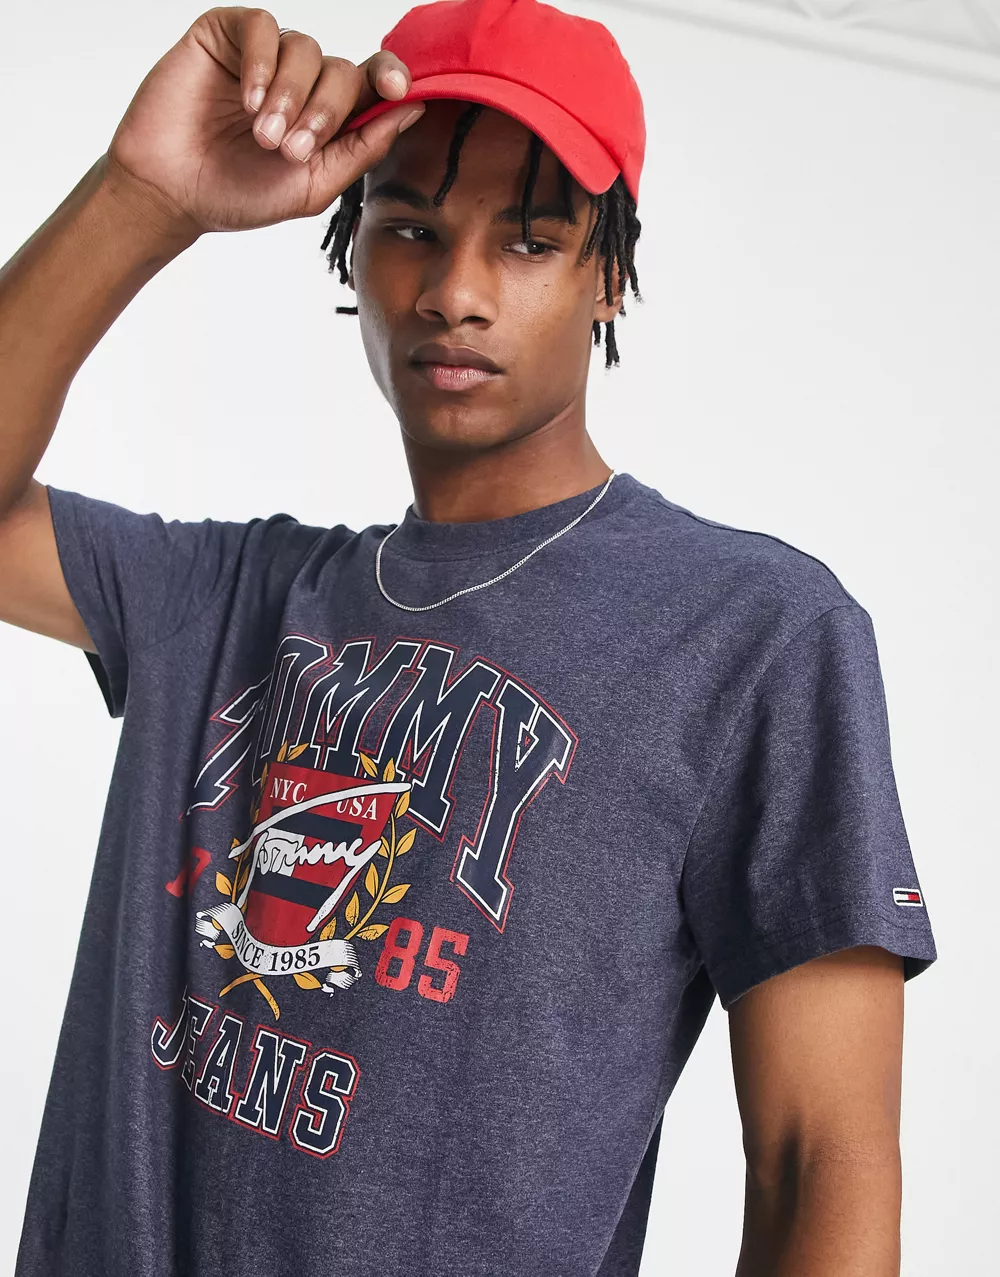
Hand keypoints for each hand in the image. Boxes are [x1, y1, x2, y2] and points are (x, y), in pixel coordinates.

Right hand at [104, 6, 423, 236]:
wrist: (173, 193)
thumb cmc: (239, 194)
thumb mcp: (313, 185)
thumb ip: (363, 149)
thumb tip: (412, 111)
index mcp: (329, 116)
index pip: (373, 82)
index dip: (390, 77)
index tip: (395, 90)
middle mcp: (302, 80)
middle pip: (341, 70)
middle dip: (324, 112)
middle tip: (291, 150)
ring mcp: (265, 55)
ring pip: (305, 48)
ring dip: (290, 96)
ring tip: (263, 135)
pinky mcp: (226, 34)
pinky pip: (262, 27)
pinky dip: (262, 64)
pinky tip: (249, 100)